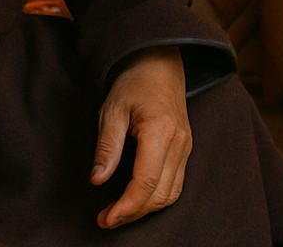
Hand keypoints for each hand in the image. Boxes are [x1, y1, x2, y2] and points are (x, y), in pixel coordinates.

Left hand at [91, 46, 189, 228]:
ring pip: (171, 194)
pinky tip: (136, 199)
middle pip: (160, 194)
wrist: (160, 63)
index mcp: (160, 131)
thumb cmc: (134, 83)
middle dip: (133, 213)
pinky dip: (156, 198)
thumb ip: (107, 147)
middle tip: (106, 219)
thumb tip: (97, 180)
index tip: (106, 218)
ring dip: (145, 209)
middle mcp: (179, 142)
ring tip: (119, 213)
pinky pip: (175, 184)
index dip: (126, 206)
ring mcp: (186, 146)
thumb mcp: (112, 110)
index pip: (146, 181)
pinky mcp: (185, 148)